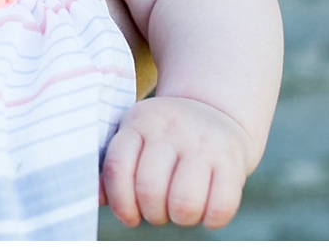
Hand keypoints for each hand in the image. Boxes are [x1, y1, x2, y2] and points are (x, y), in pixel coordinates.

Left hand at [101, 96, 254, 228]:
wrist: (215, 109)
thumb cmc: (163, 136)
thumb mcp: (135, 136)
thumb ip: (114, 166)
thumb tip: (96, 198)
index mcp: (140, 121)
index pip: (118, 167)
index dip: (120, 203)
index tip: (129, 216)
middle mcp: (171, 128)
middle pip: (149, 190)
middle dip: (151, 214)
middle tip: (158, 210)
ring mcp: (204, 142)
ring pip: (184, 202)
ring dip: (179, 219)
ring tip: (179, 210)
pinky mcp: (233, 160)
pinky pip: (221, 207)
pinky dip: (210, 219)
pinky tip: (205, 209)